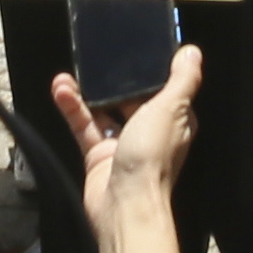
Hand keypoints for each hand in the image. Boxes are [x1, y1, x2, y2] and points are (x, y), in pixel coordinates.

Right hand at [54, 47, 206, 252]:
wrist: (124, 206)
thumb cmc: (152, 156)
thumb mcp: (171, 109)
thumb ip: (182, 80)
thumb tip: (192, 52)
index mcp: (175, 121)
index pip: (165, 89)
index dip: (151, 71)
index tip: (136, 47)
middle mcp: (150, 131)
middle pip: (131, 98)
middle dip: (115, 80)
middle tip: (97, 54)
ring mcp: (123, 144)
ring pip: (104, 110)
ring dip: (88, 91)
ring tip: (69, 72)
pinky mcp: (98, 155)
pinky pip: (85, 125)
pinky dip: (73, 108)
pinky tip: (61, 89)